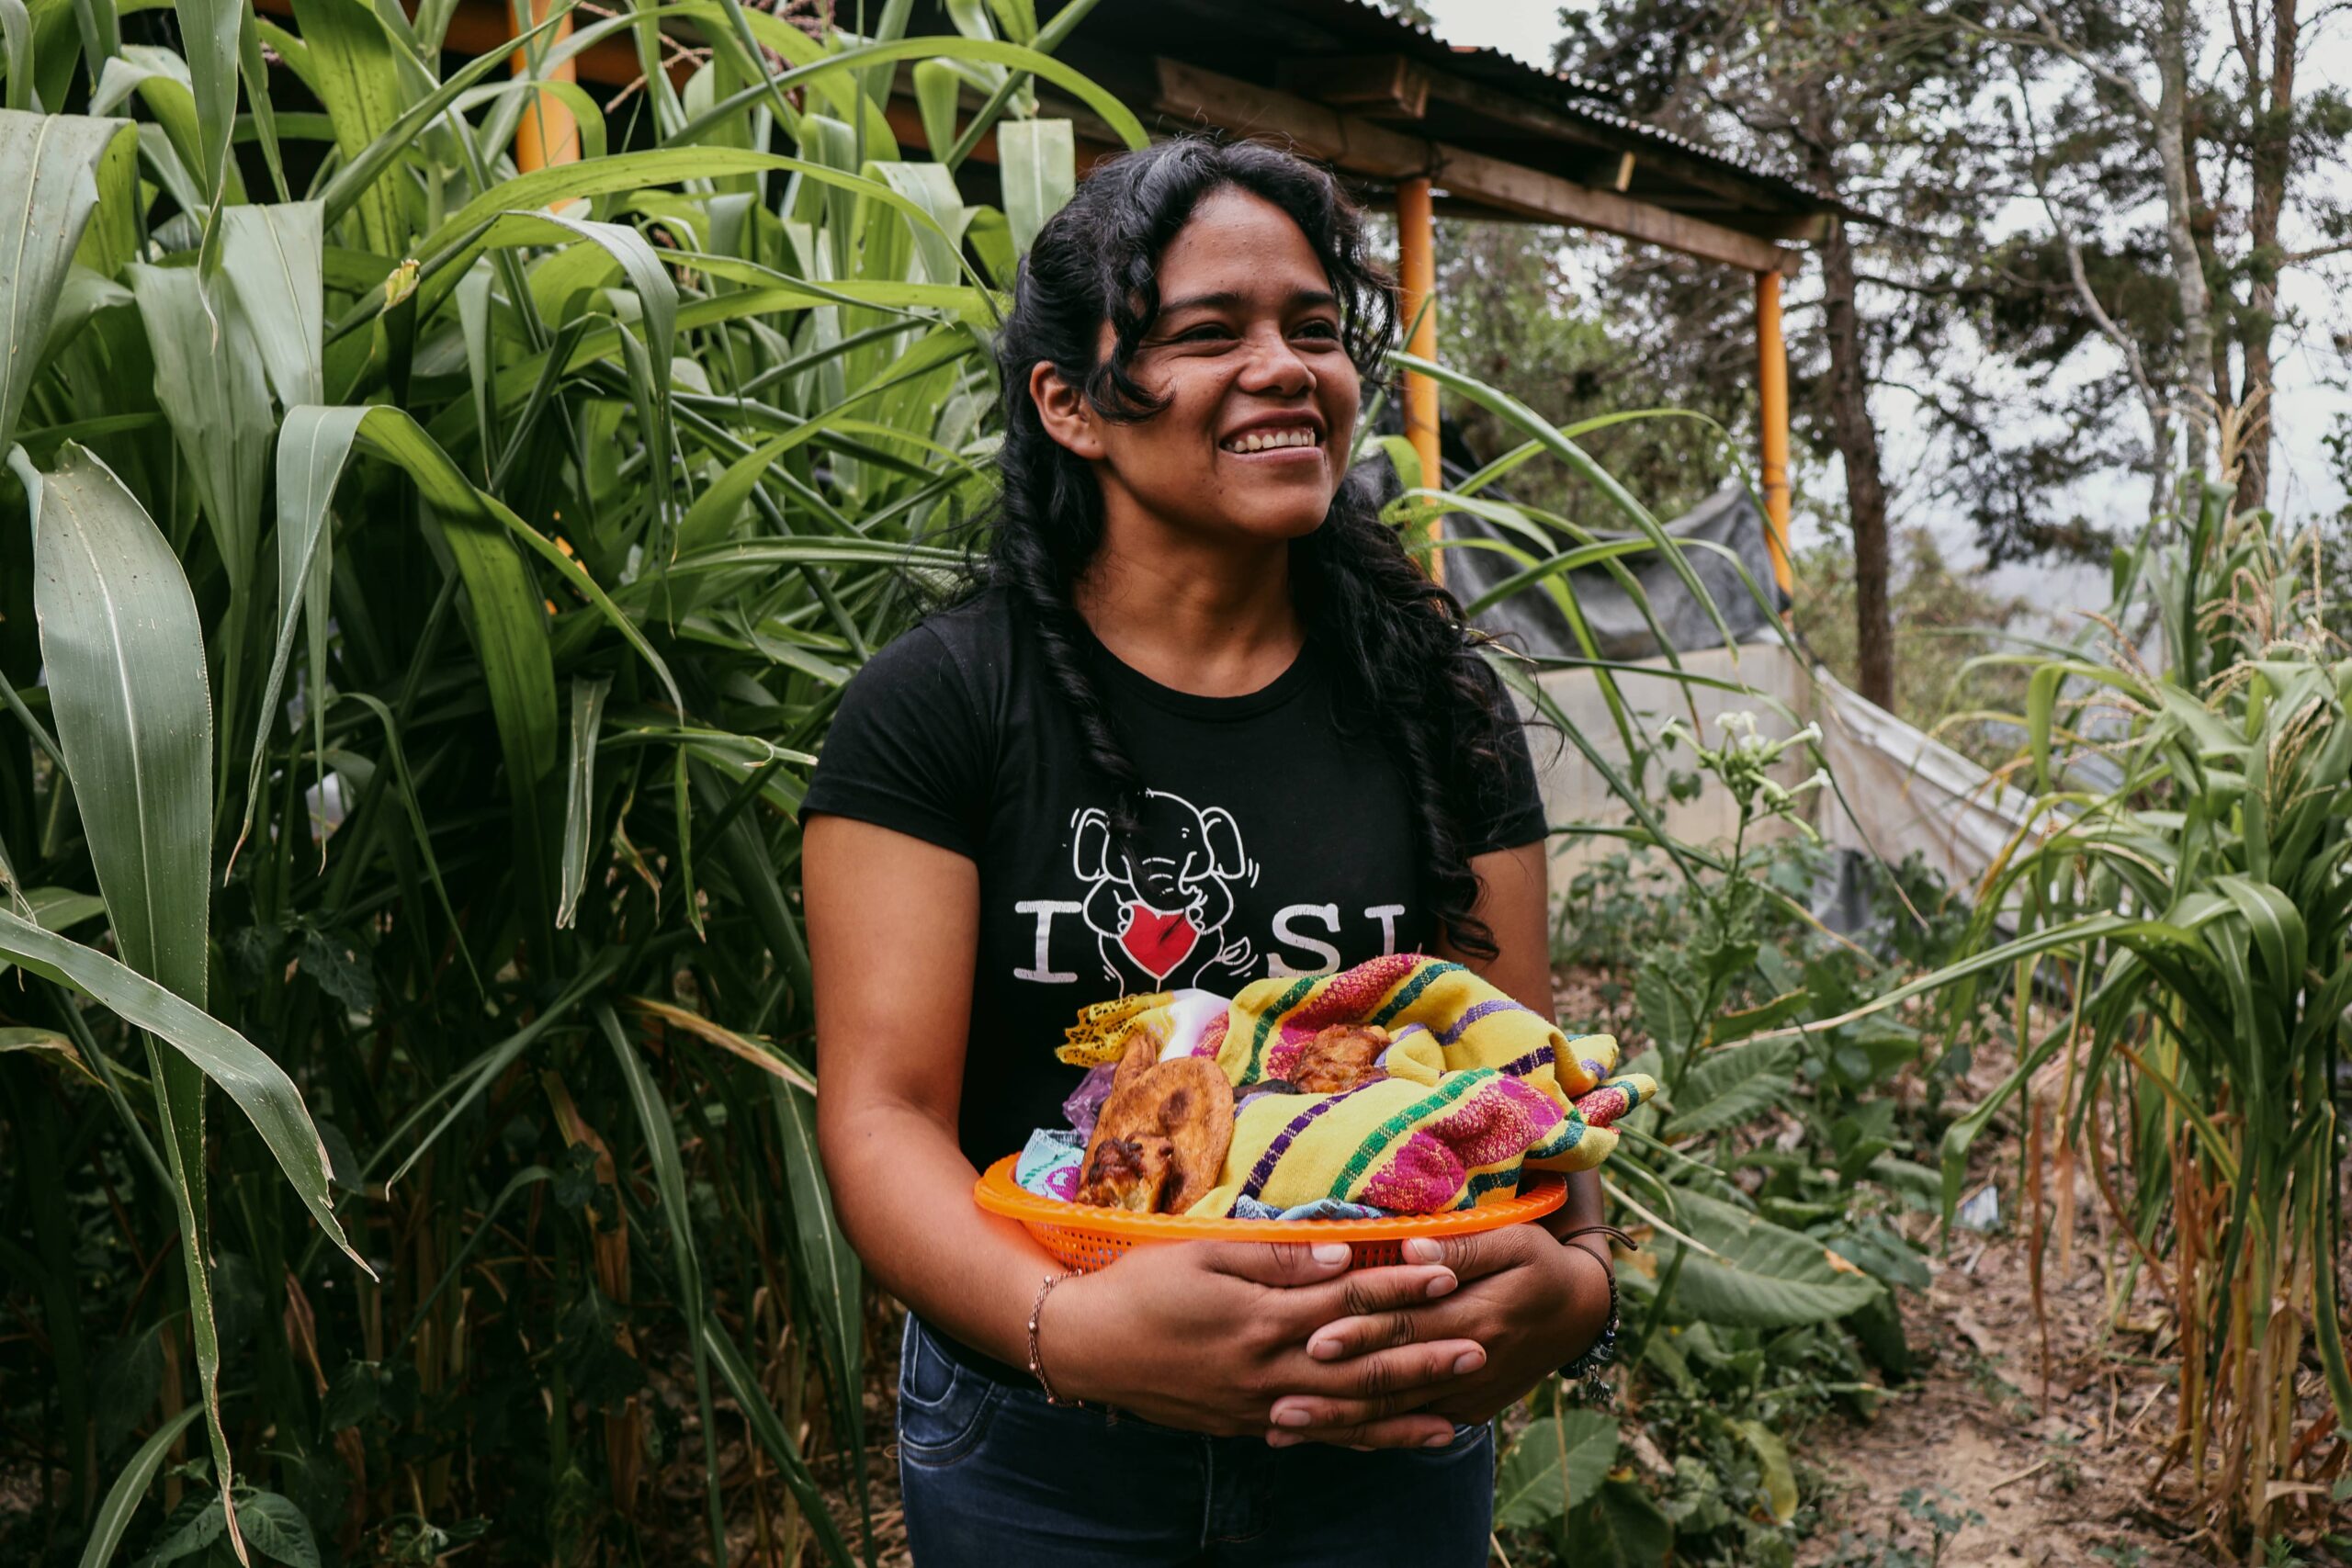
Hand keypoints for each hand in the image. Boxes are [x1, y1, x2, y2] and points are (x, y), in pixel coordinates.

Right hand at [1041, 1239, 1488, 1448]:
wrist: (1087, 1346)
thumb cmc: (1142, 1287)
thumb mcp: (1201, 1255)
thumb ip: (1274, 1256)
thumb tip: (1342, 1253)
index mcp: (1262, 1319)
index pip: (1348, 1300)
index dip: (1401, 1286)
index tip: (1448, 1272)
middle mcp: (1270, 1370)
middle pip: (1362, 1363)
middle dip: (1423, 1354)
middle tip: (1481, 1345)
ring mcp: (1261, 1405)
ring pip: (1348, 1411)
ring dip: (1405, 1407)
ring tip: (1459, 1407)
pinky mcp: (1250, 1424)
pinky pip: (1319, 1435)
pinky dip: (1364, 1438)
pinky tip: (1398, 1438)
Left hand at [1265, 1225, 1610, 1442]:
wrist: (1579, 1313)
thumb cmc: (1539, 1263)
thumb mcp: (1514, 1240)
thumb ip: (1462, 1247)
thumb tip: (1413, 1245)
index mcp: (1477, 1317)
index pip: (1407, 1325)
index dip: (1360, 1332)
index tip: (1312, 1338)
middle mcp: (1469, 1364)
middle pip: (1392, 1379)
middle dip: (1334, 1393)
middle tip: (1279, 1401)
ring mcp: (1467, 1395)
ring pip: (1395, 1413)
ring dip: (1339, 1422)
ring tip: (1285, 1426)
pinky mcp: (1466, 1411)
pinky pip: (1412, 1425)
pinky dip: (1370, 1434)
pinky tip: (1328, 1437)